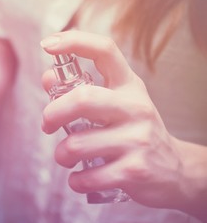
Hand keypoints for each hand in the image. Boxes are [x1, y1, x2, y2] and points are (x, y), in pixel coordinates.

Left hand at [40, 30, 206, 214]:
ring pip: (75, 145)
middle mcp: (135, 108)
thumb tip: (47, 77)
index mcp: (129, 86)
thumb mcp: (117, 104)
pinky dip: (74, 180)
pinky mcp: (134, 172)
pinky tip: (80, 177)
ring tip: (66, 157)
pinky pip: (86, 177)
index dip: (74, 42)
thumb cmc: (135, 132)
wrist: (175, 170)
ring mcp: (137, 140)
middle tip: (46, 125)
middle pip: (81, 99)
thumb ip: (82, 89)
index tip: (47, 45)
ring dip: (61, 155)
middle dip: (52, 114)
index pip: (105, 51)